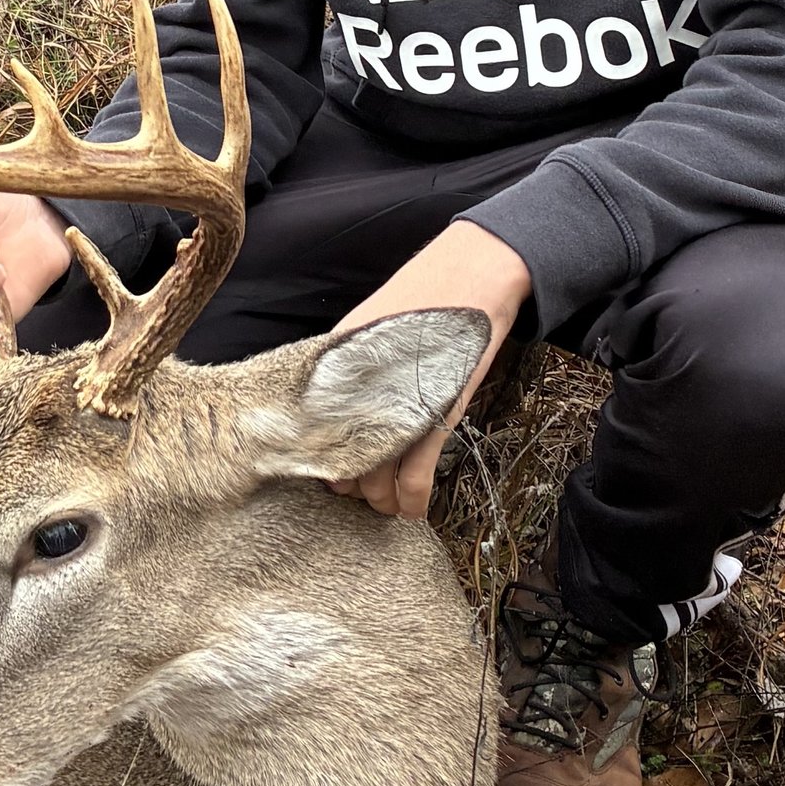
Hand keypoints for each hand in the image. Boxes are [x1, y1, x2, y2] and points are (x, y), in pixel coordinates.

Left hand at [331, 220, 532, 519]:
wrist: (470, 274)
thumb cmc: (419, 298)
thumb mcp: (370, 328)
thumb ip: (350, 364)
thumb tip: (333, 401)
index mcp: (337, 367)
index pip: (314, 431)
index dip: (318, 460)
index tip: (324, 471)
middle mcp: (360, 389)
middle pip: (343, 458)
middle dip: (350, 483)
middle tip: (355, 492)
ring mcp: (397, 403)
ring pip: (377, 474)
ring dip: (380, 498)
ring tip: (384, 505)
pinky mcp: (435, 412)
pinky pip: (418, 470)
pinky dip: (413, 498)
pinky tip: (412, 511)